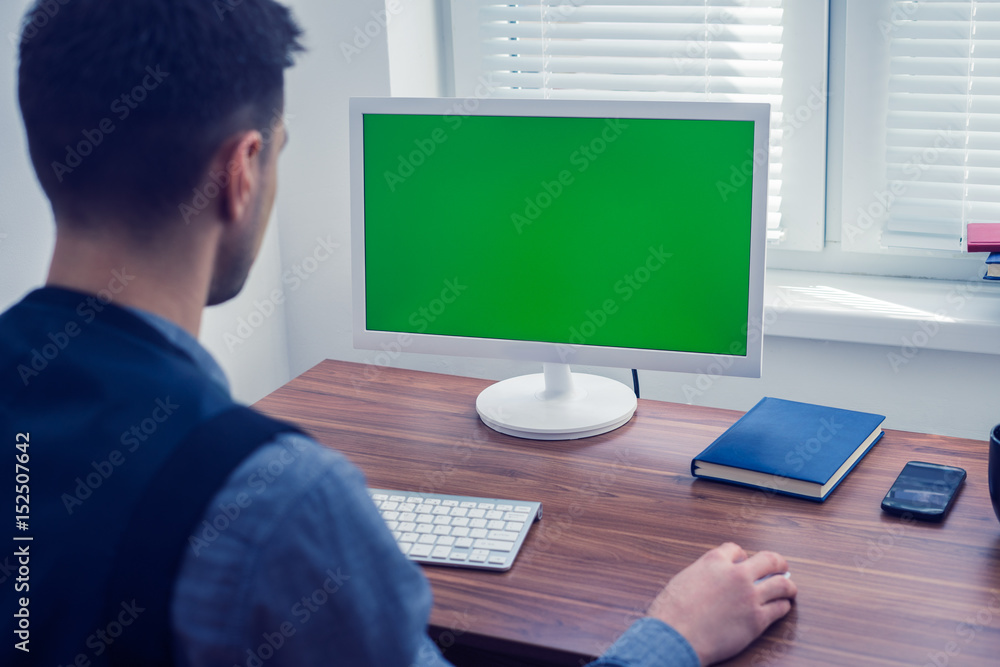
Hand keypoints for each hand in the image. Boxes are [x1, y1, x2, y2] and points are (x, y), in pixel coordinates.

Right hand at [646, 542, 796, 665]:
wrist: (675, 636)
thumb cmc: (672, 611)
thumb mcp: (685, 578)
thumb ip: (705, 573)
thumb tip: (715, 578)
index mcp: (714, 561)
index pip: (736, 550)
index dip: (742, 556)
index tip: (745, 561)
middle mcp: (736, 574)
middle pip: (768, 560)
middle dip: (777, 563)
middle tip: (781, 567)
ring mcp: (749, 596)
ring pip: (781, 584)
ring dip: (787, 585)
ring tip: (789, 588)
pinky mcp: (757, 620)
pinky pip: (779, 608)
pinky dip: (782, 606)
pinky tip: (781, 607)